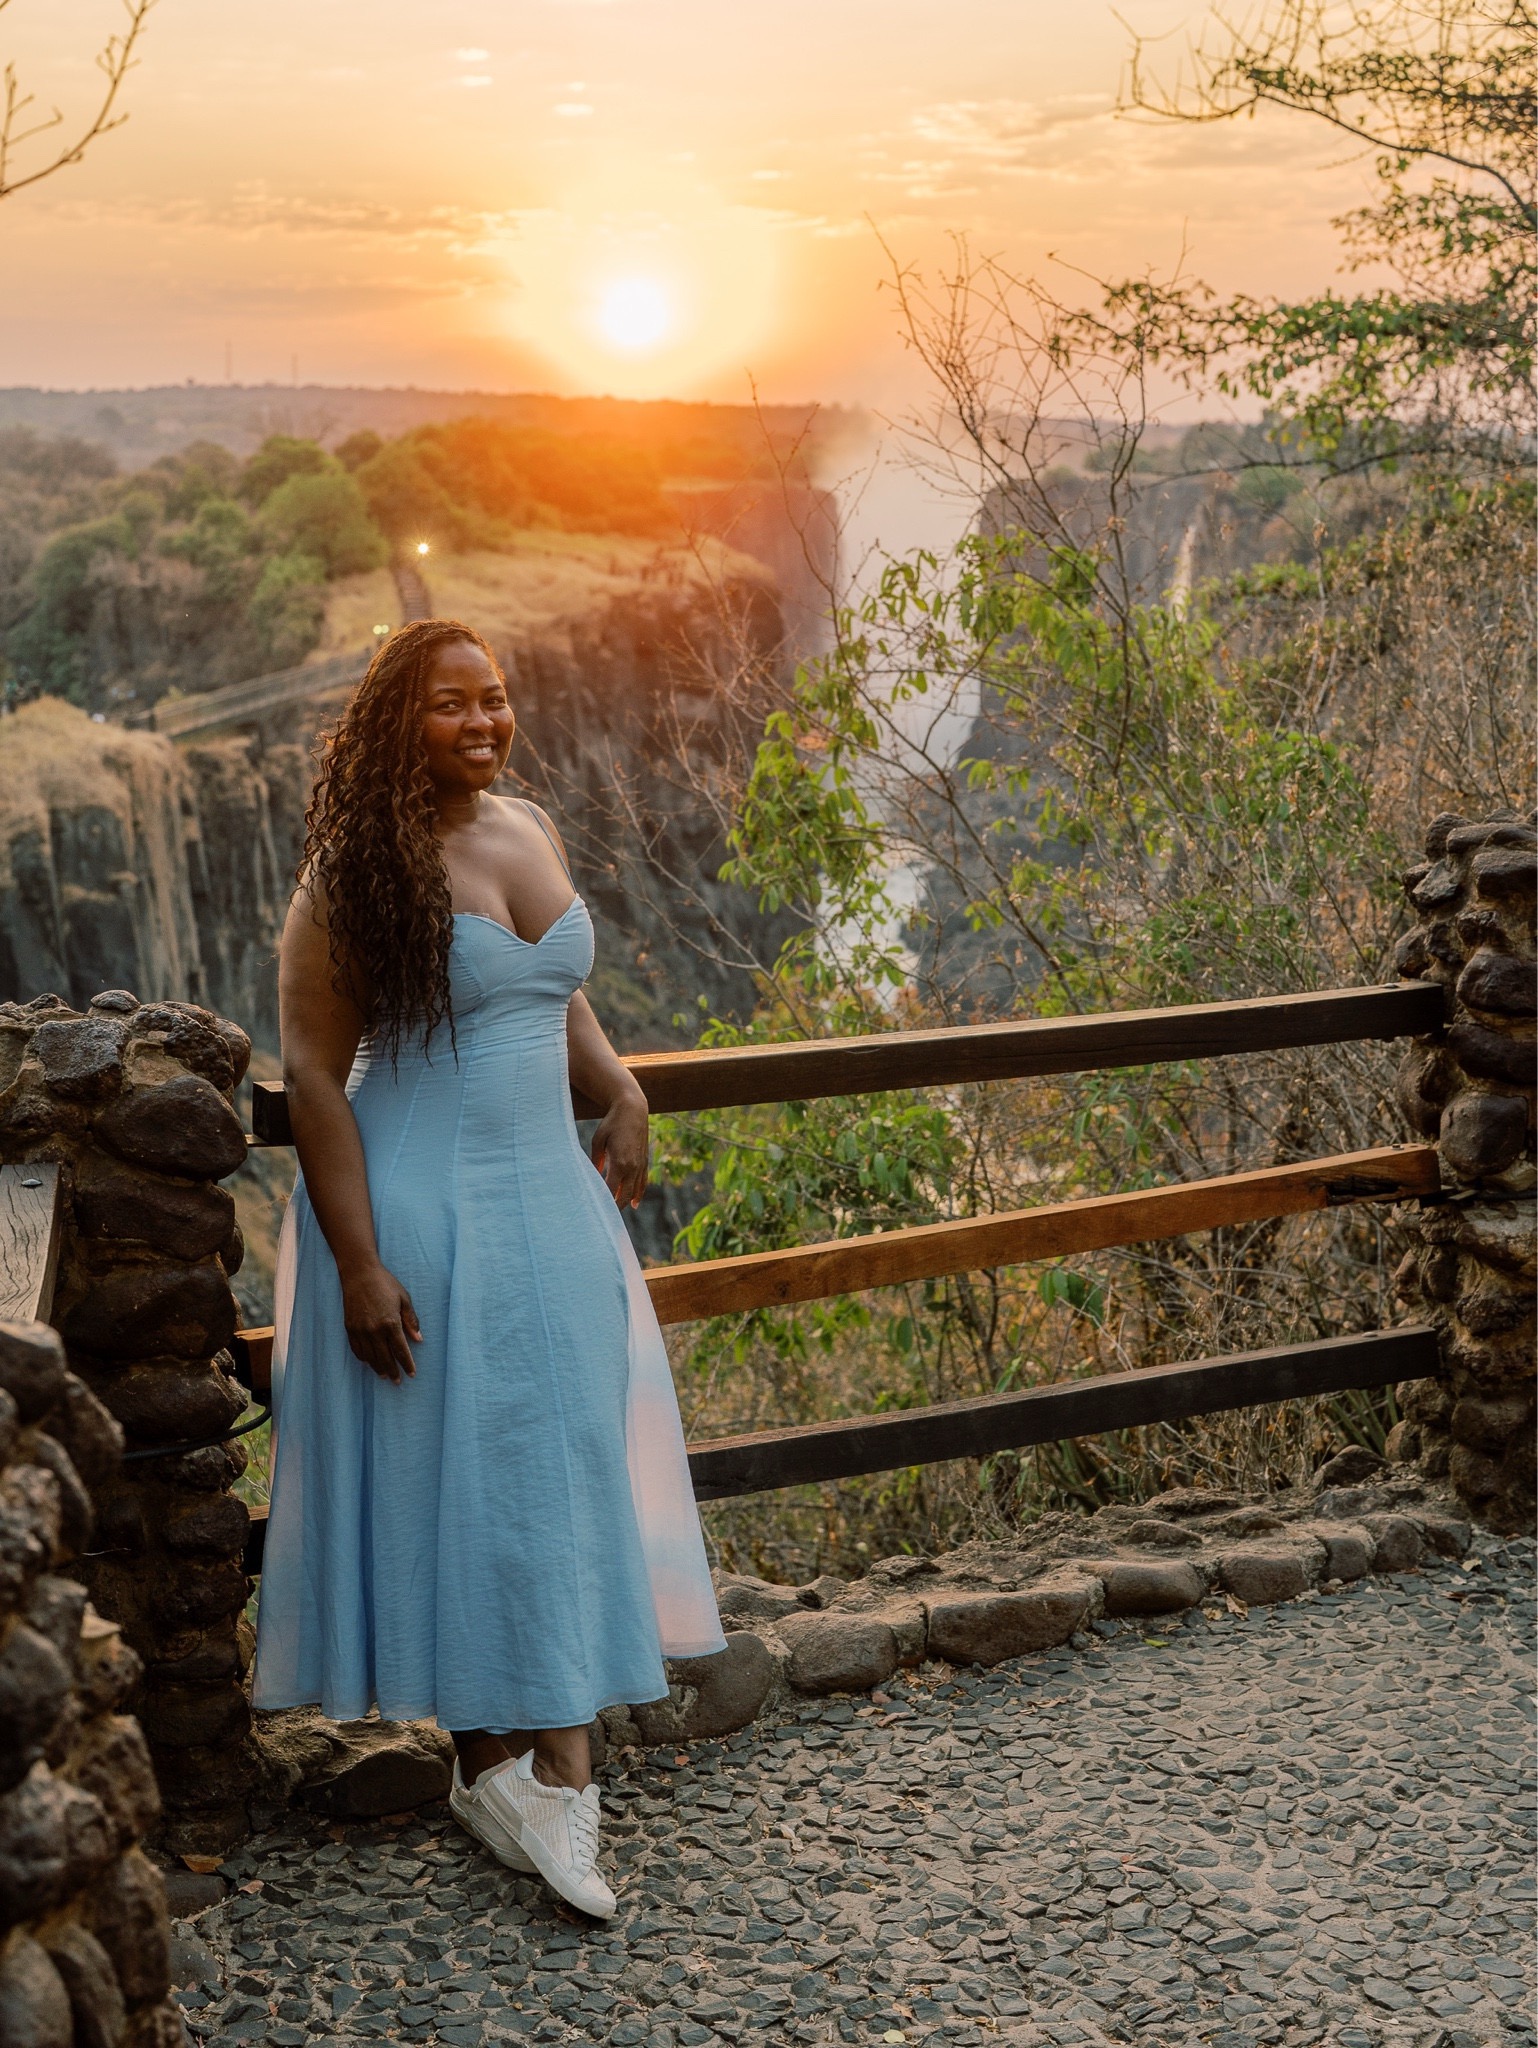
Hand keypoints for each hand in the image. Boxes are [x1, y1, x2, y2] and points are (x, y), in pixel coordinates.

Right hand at [339, 1262, 421, 1382]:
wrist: (359, 1274)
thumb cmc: (385, 1284)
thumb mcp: (404, 1299)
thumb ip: (411, 1321)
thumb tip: (419, 1339)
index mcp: (390, 1323)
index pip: (401, 1351)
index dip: (407, 1364)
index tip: (412, 1374)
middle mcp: (374, 1330)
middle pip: (385, 1358)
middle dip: (393, 1371)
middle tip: (398, 1381)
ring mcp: (360, 1330)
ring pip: (370, 1357)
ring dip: (378, 1368)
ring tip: (385, 1375)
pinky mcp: (350, 1328)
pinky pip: (357, 1349)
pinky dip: (364, 1358)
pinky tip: (369, 1362)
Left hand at [591, 1087, 648, 1208]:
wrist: (633, 1110)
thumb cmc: (612, 1123)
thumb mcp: (598, 1141)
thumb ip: (595, 1161)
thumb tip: (593, 1176)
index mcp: (619, 1163)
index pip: (610, 1190)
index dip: (603, 1201)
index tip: (595, 1208)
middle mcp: (632, 1167)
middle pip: (624, 1195)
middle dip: (614, 1207)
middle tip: (604, 1216)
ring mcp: (640, 1165)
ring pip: (634, 1191)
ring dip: (625, 1202)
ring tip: (616, 1212)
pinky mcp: (644, 1161)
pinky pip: (643, 1182)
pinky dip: (638, 1193)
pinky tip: (634, 1203)